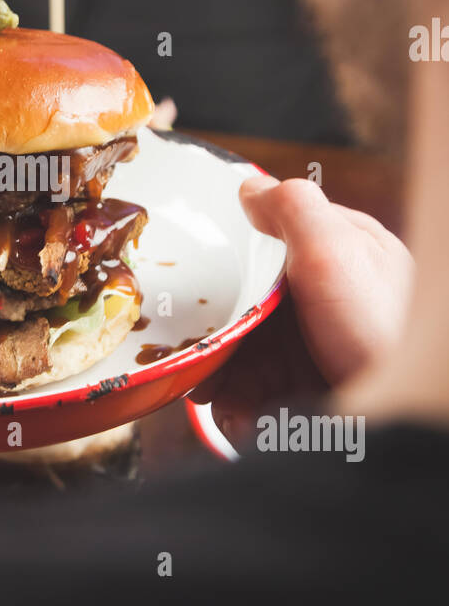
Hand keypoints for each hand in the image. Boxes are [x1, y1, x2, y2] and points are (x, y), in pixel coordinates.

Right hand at [190, 177, 413, 446]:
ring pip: (249, 356)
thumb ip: (292, 210)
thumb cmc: (386, 331)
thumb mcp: (338, 251)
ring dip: (223, 379)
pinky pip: (263, 398)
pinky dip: (243, 409)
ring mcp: (321, 346)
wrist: (409, 414)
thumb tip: (249, 187)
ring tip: (215, 397)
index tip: (196, 287)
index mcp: (337, 254)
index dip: (227, 267)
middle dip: (218, 335)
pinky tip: (242, 419)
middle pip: (249, 307)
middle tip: (197, 357)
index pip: (266, 248)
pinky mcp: (315, 391)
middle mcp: (327, 299)